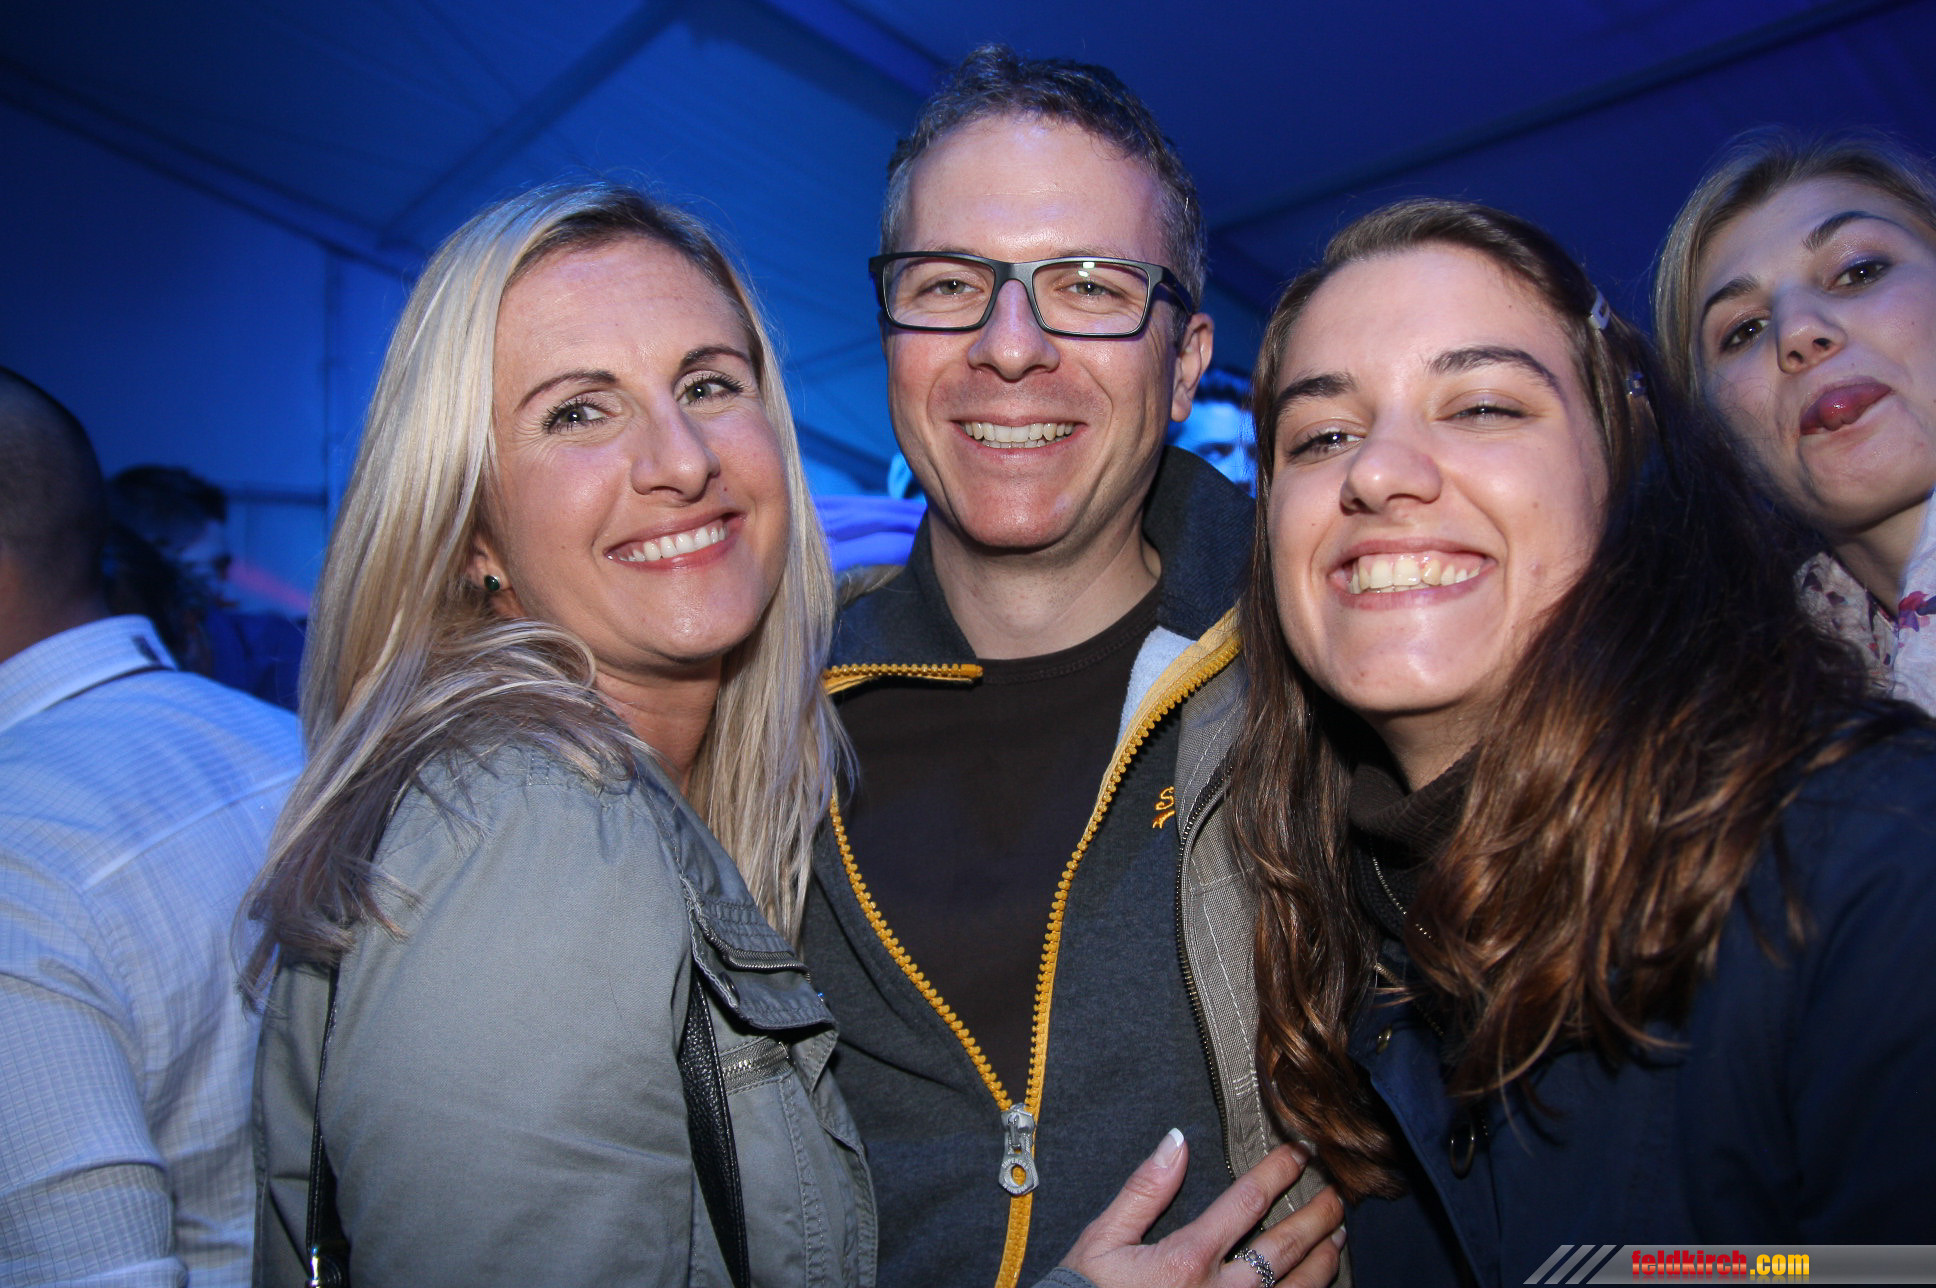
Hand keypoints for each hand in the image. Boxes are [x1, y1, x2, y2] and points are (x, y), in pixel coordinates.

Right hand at [1059, 1132, 1344, 1287]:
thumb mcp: (1104, 1239)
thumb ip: (1145, 1190)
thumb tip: (1177, 1141)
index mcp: (1187, 1260)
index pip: (1247, 1202)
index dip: (1278, 1172)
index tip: (1299, 1153)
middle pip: (1285, 1249)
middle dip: (1317, 1218)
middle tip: (1338, 1196)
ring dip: (1322, 1262)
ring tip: (1337, 1239)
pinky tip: (1316, 1285)